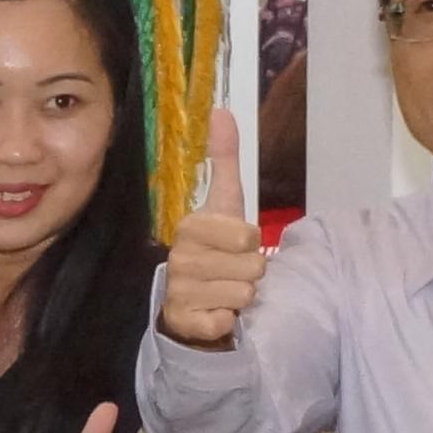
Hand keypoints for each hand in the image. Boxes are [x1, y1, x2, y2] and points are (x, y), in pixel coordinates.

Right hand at [155, 112, 262, 350]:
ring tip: (223, 290)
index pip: (245, 235)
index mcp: (190, 227)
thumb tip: (222, 110)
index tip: (234, 245)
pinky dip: (226, 319)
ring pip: (243, 293)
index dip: (249, 243)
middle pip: (252, 266)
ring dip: (241, 295)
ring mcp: (180, 291)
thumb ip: (224, 159)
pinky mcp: (185, 322)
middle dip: (250, 272)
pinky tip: (214, 313)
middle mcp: (180, 258)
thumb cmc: (214, 249)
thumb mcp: (223, 204)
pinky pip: (224, 321)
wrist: (188, 301)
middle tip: (231, 271)